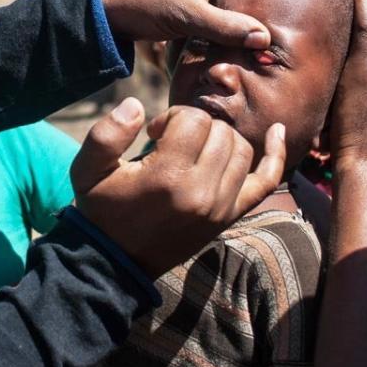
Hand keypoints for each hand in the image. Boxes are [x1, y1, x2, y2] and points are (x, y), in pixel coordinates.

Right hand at [71, 97, 285, 277]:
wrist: (116, 261)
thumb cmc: (102, 210)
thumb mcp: (87, 170)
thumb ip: (106, 134)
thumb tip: (136, 105)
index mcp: (169, 176)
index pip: (194, 120)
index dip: (173, 118)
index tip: (155, 135)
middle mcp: (202, 191)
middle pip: (219, 131)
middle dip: (195, 127)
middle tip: (170, 143)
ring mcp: (222, 206)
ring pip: (241, 148)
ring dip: (218, 140)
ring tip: (194, 151)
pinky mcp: (230, 216)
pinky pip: (266, 180)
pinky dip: (276, 155)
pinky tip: (279, 131)